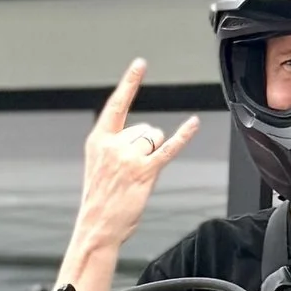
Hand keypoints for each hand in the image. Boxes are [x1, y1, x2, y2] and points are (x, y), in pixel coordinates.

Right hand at [70, 62, 201, 267]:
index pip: (116, 105)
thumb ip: (117, 145)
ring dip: (154, 154)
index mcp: (98, 140)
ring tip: (138, 174)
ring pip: (154, 139)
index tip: (140, 64)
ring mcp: (128, 158)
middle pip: (144, 128)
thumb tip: (148, 136)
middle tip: (132, 170)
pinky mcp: (144, 172)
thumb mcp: (100, 165)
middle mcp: (112, 145)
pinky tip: (193, 124)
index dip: (129, 83)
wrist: (96, 226)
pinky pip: (168, 149)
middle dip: (146, 145)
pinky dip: (183, 136)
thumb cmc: (100, 199)